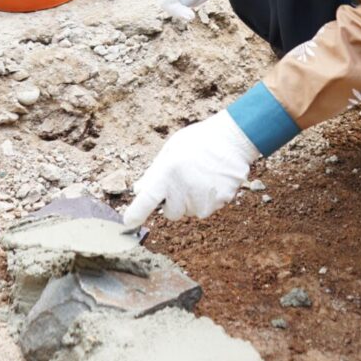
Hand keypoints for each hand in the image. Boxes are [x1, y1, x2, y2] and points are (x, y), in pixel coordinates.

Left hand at [121, 109, 259, 226]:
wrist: (232, 139)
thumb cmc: (198, 141)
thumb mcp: (171, 150)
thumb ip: (154, 173)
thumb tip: (139, 190)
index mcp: (167, 174)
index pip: (146, 201)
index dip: (135, 214)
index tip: (128, 222)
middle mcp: (183, 190)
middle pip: (171, 214)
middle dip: (173, 203)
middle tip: (182, 182)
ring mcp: (203, 199)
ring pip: (190, 211)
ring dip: (192, 200)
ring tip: (201, 176)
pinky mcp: (220, 202)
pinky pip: (208, 208)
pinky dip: (209, 198)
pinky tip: (213, 180)